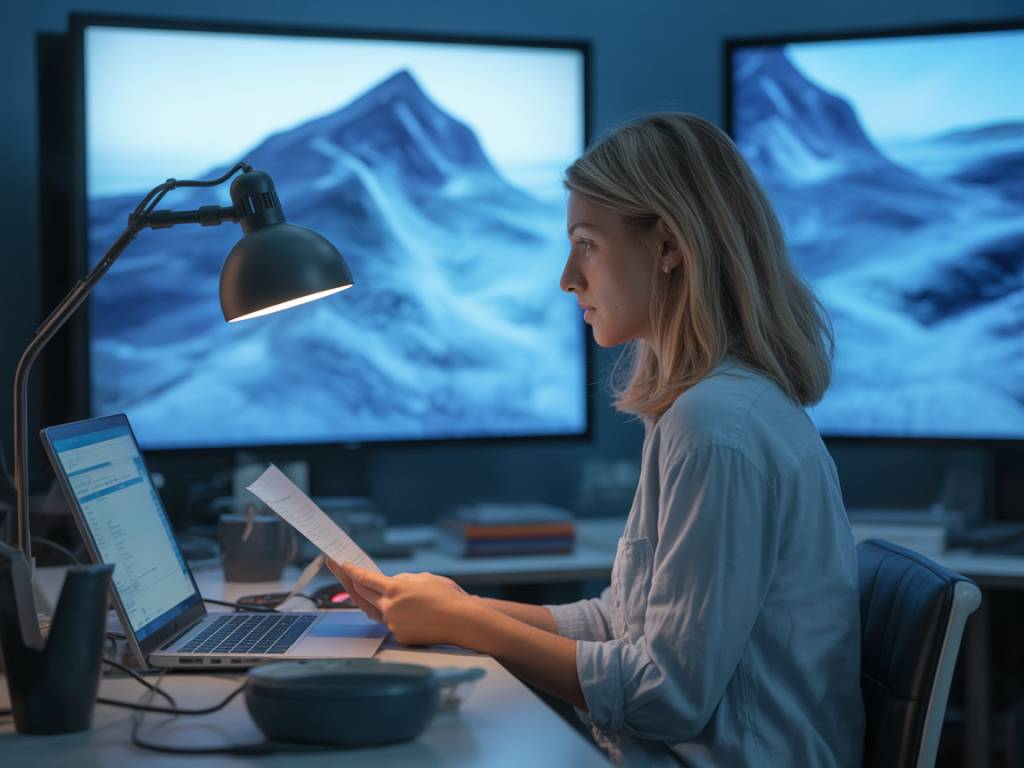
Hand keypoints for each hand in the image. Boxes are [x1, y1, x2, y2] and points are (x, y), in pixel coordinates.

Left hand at [327, 561, 474, 645]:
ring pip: (379, 610)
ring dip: (380, 602)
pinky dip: (397, 615)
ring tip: (393, 596)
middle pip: (362, 595)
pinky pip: (392, 623)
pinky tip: (414, 612)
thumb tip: (393, 583)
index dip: (351, 571)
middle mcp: (389, 607)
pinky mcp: (400, 637)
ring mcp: (393, 624)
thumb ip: (404, 580)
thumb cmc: (447, 596)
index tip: (341, 564)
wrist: (462, 621)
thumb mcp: (425, 578)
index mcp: (395, 589)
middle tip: (343, 572)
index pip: (365, 579)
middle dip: (351, 583)